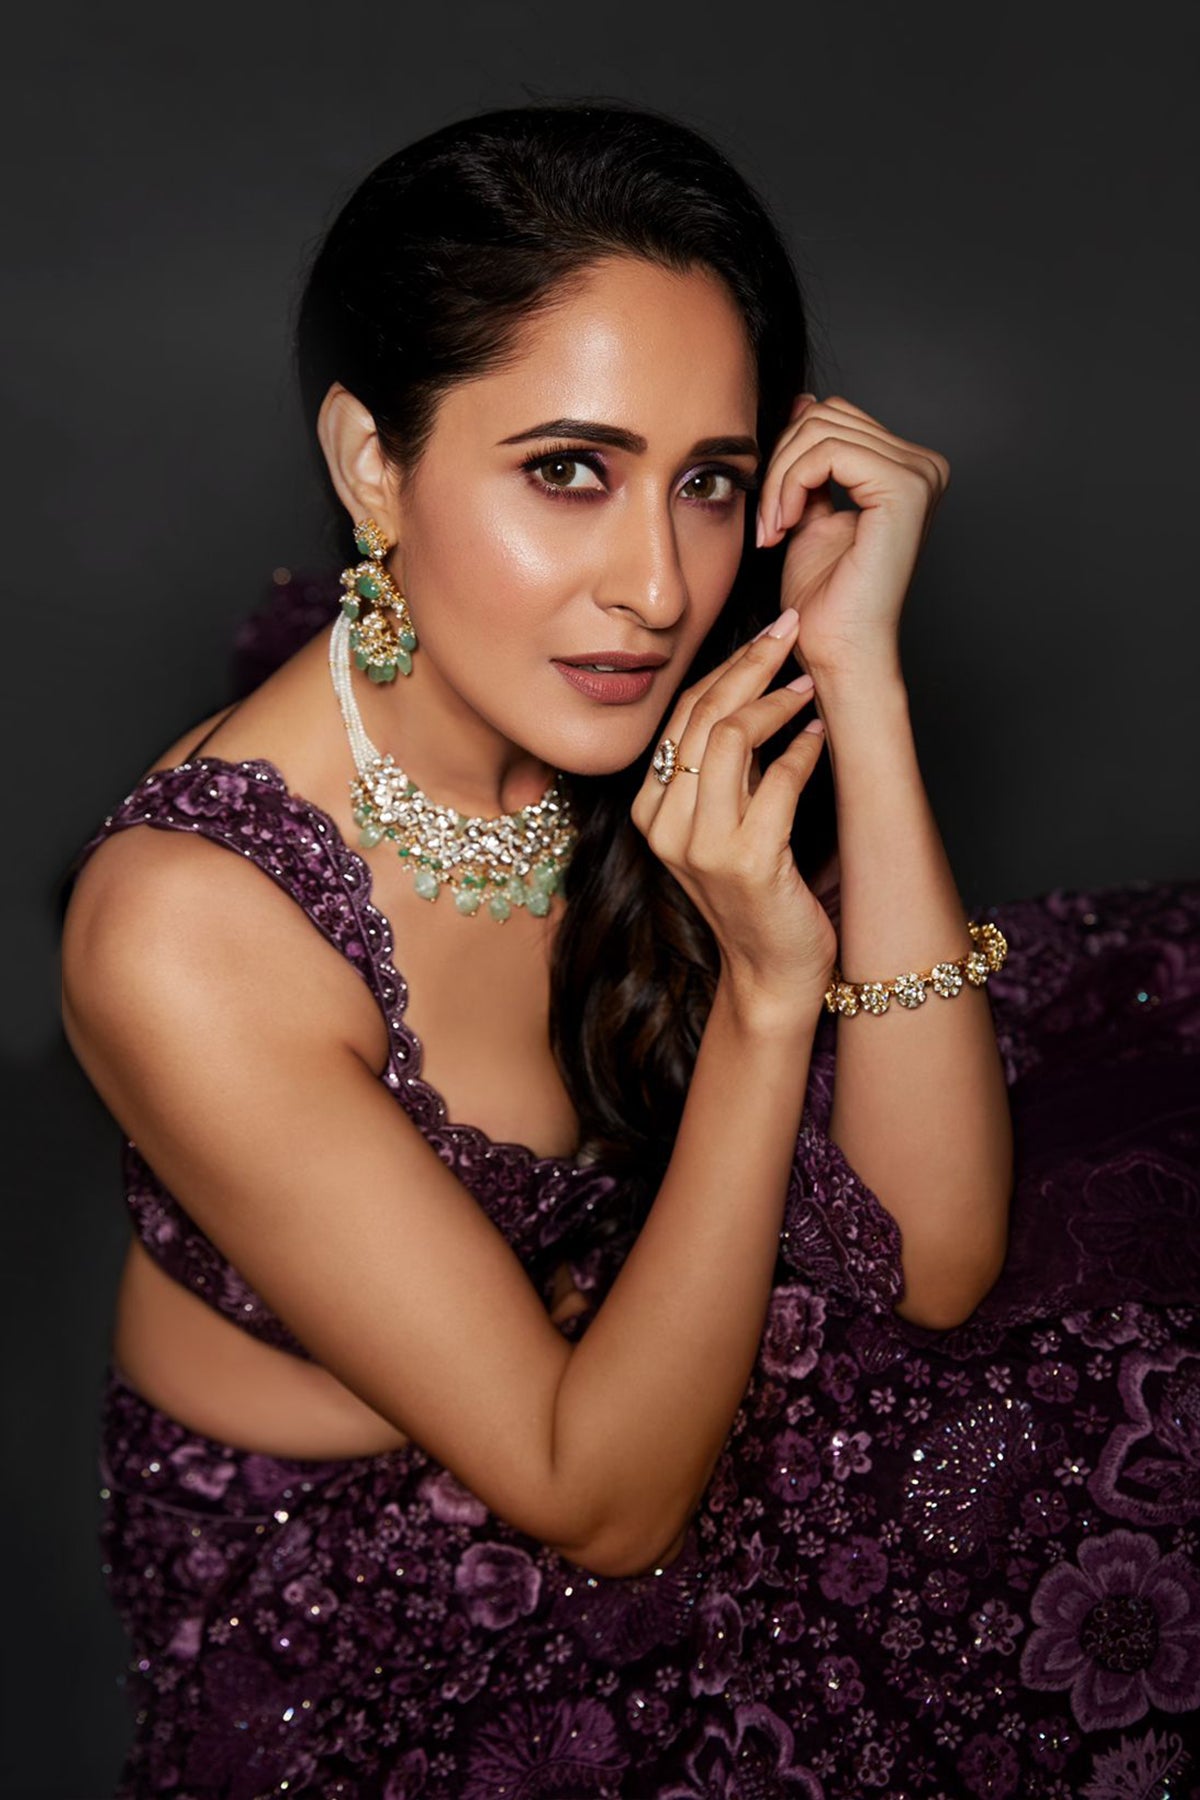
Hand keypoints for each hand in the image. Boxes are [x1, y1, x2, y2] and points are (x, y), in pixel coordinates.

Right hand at [631, 614, 837, 1020]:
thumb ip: (725, 771)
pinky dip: (804, 751)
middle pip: (701, 715)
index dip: (725, 666)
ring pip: (728, 738)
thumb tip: (755, 694)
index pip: (680, 715)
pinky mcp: (746, 862)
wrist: (770, 974)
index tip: (767, 635)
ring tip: (810, 685)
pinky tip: (821, 737)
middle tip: (791, 631)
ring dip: (776, 702)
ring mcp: (700, 846)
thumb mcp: (724, 824)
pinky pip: (776, 782)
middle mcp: (664, 825)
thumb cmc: (756, 895)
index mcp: (650, 810)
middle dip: (751, 663)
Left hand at [756, 394, 949, 680]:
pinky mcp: (904, 488)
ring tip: (774, 528)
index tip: (773, 513)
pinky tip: (784, 526)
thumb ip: (810, 462)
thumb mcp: (809, 511)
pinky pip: (826, 452)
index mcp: (908, 469)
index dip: (788, 457)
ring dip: (780, 479)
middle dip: (781, 465)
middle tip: (769, 523)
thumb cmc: (826, 598)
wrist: (839, 650)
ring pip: (820, 429)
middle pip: (826, 415)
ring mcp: (920, 474)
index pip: (834, 418)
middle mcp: (924, 466)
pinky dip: (790, 485)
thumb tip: (804, 401)